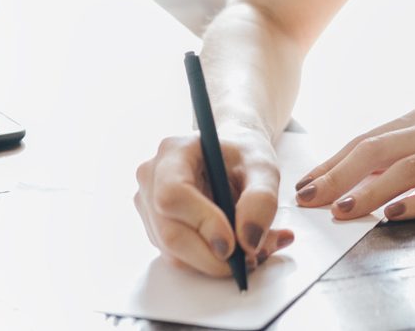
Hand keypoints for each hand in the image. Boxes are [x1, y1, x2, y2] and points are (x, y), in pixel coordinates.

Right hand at [133, 131, 294, 276]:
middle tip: (250, 259)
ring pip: (174, 253)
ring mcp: (149, 206)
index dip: (202, 223)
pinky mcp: (156, 229)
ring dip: (216, 263)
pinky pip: (180, 258)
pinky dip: (212, 263)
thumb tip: (248, 241)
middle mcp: (152, 179)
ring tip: (253, 252)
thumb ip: (262, 199)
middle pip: (170, 232)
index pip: (173, 194)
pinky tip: (239, 250)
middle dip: (212, 257)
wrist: (234, 158)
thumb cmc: (245, 155)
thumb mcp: (265, 167)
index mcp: (174, 152)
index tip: (233, 244)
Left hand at [294, 90, 414, 220]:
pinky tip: (394, 215)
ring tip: (343, 210)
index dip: (332, 161)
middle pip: (375, 150)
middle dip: (337, 176)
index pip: (366, 139)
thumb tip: (377, 182)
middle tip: (309, 198)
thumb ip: (412, 151)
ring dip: (369, 191)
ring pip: (404, 169)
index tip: (306, 181)